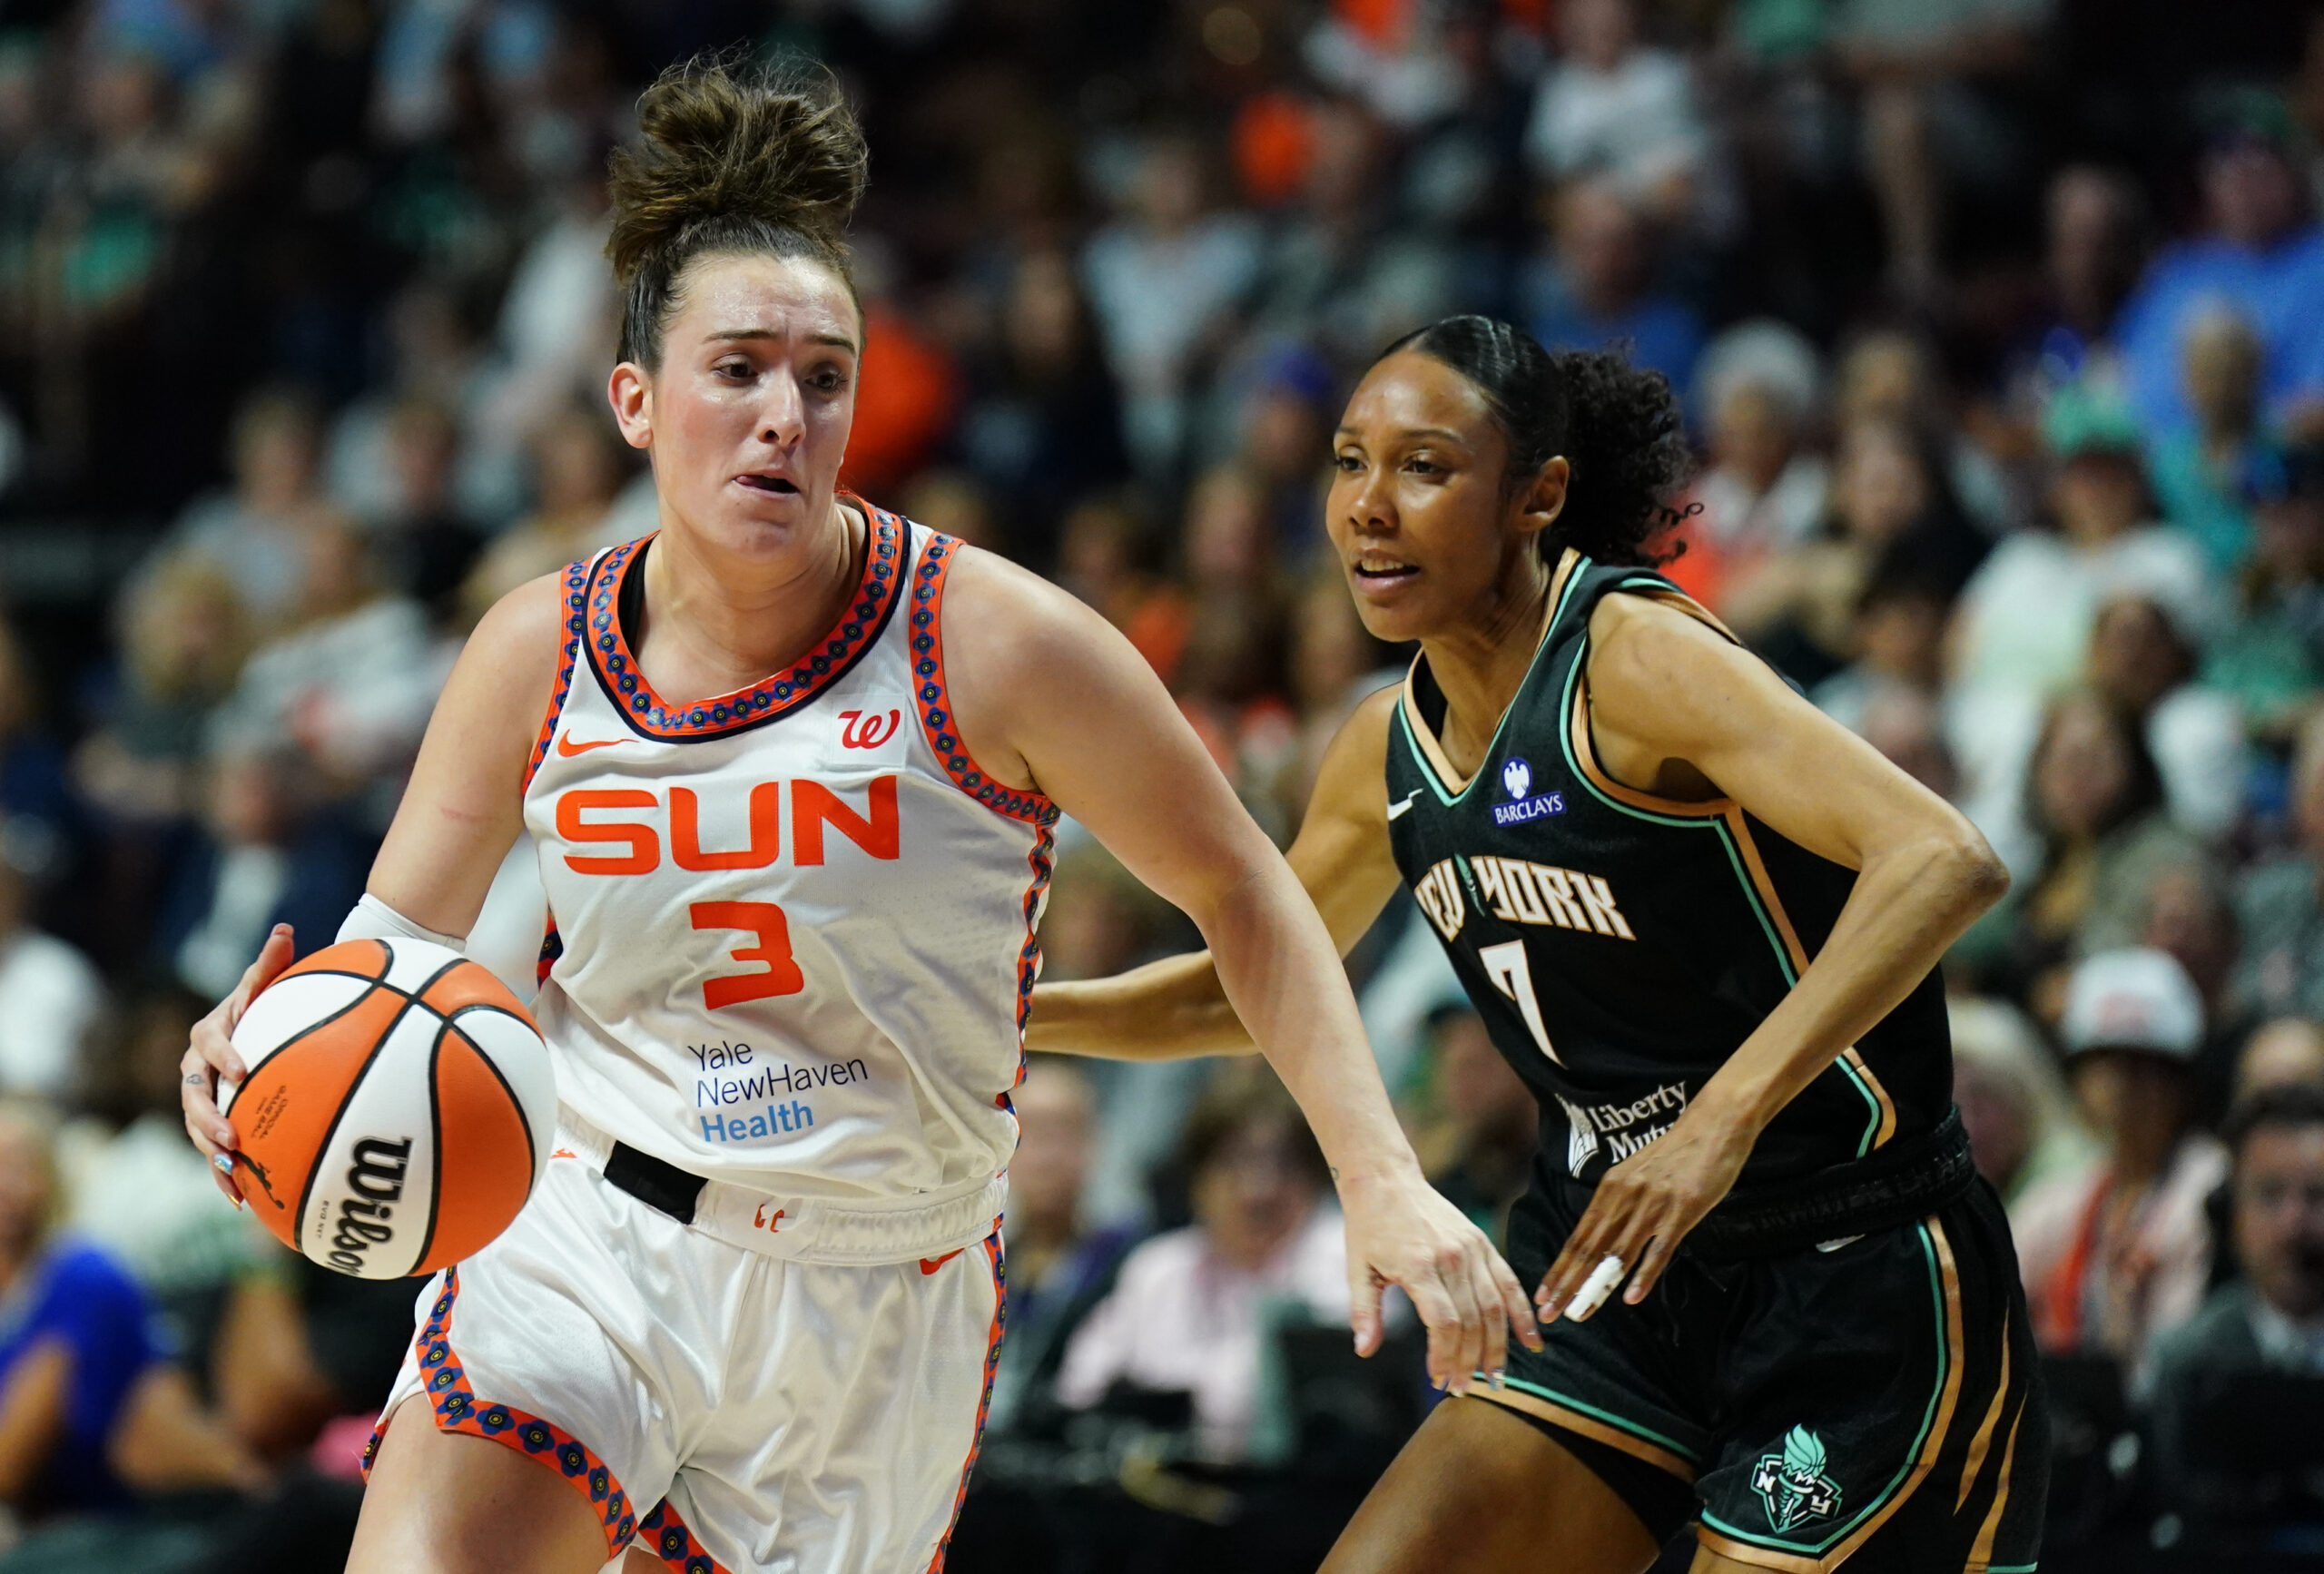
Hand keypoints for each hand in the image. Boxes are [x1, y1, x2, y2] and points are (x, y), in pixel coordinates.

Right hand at [180, 924, 295, 1206]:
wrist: (254, 1030)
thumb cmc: (266, 1005)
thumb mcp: (267, 985)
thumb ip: (271, 964)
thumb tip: (285, 929)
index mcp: (210, 1034)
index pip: (211, 1044)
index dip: (224, 1056)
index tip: (244, 1071)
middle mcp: (197, 1068)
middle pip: (194, 1095)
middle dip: (209, 1118)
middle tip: (233, 1136)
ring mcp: (200, 1099)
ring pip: (197, 1127)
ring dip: (211, 1151)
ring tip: (233, 1171)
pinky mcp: (212, 1122)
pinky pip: (212, 1150)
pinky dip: (223, 1174)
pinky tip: (242, 1200)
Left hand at [1338, 1167, 1540, 1394]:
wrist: (1386, 1179)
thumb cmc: (1368, 1227)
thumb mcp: (1357, 1268)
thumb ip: (1364, 1311)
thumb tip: (1364, 1350)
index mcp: (1419, 1265)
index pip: (1442, 1322)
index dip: (1444, 1355)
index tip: (1437, 1380)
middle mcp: (1452, 1257)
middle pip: (1471, 1320)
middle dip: (1469, 1361)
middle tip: (1462, 1388)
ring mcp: (1472, 1249)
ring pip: (1494, 1307)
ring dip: (1497, 1347)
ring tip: (1494, 1378)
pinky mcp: (1483, 1244)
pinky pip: (1509, 1283)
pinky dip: (1522, 1314)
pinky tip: (1531, 1342)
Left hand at [1535, 1102, 1754, 1322]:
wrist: (1714, 1124)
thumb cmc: (1677, 1153)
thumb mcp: (1638, 1174)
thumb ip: (1621, 1204)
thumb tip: (1604, 1237)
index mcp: (1610, 1188)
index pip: (1578, 1237)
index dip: (1559, 1268)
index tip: (1542, 1294)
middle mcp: (1625, 1196)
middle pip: (1590, 1249)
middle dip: (1567, 1284)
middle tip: (1549, 1313)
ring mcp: (1653, 1203)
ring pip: (1618, 1253)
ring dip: (1597, 1287)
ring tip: (1580, 1313)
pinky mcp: (1682, 1209)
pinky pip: (1659, 1248)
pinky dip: (1643, 1274)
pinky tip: (1631, 1297)